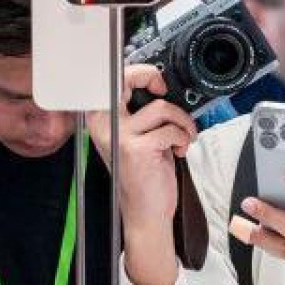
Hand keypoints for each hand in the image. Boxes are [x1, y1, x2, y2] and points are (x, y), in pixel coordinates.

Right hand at [85, 64, 198, 284]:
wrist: (146, 213)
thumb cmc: (143, 176)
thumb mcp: (135, 139)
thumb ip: (140, 114)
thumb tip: (159, 88)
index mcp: (101, 120)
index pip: (113, 80)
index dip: (138, 72)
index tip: (156, 82)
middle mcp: (104, 125)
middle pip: (126, 78)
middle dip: (152, 77)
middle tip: (164, 90)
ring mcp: (119, 137)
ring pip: (161, 107)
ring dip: (182, 121)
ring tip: (182, 136)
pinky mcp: (137, 149)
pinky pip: (171, 130)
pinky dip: (183, 138)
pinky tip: (178, 150)